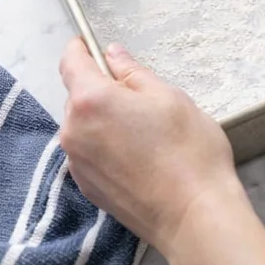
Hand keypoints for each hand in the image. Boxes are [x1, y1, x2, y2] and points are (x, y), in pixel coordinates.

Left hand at [59, 39, 245, 258]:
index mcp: (91, 99)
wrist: (194, 217)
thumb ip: (134, 73)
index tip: (92, 48)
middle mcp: (73, 130)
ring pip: (85, 129)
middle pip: (78, 98)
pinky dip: (107, 151)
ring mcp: (78, 163)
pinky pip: (91, 156)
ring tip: (144, 138)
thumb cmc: (190, 155)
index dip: (82, 50)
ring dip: (105, 124)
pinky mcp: (88, 188)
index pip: (71, 62)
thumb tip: (113, 57)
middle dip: (102, 93)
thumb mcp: (170, 98)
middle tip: (141, 104)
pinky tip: (138, 161)